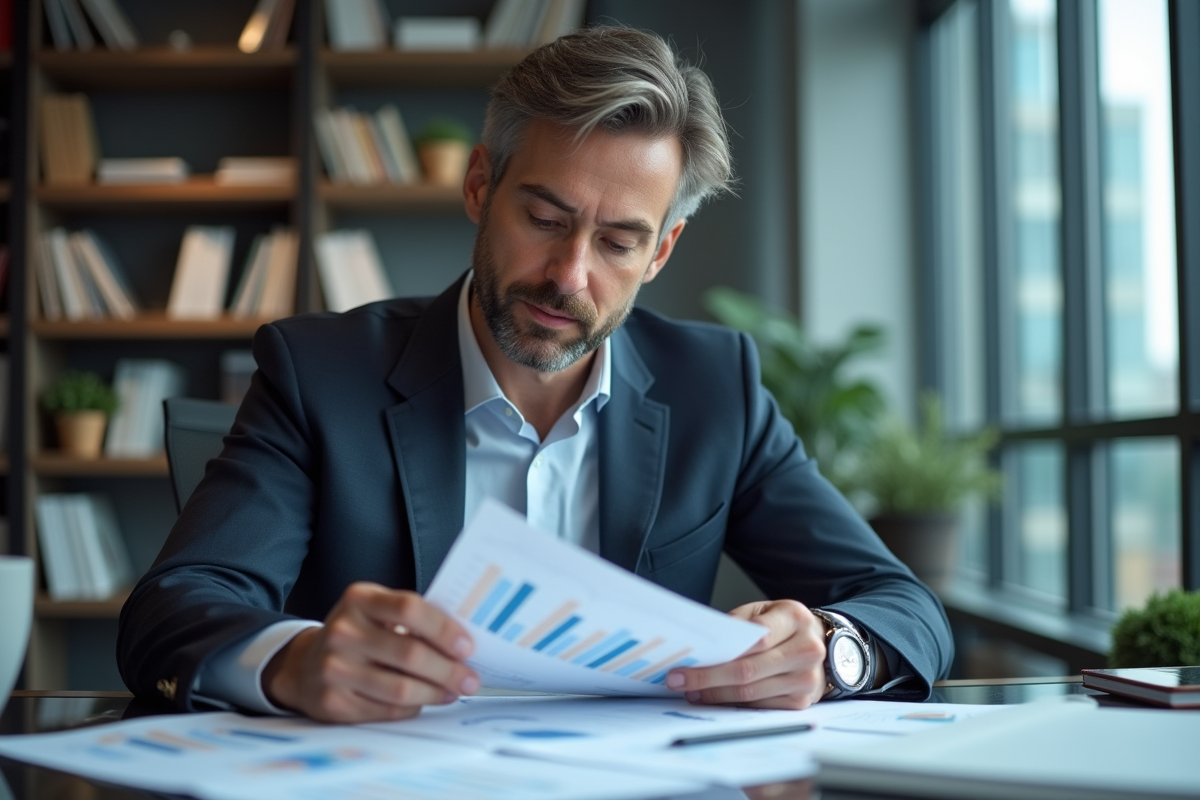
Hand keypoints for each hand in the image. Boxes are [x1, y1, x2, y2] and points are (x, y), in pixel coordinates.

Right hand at [262, 582, 478, 722]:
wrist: (304, 664)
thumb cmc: (357, 633)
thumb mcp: (376, 610)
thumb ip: (412, 618)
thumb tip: (462, 642)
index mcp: (359, 599)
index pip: (409, 608)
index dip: (444, 629)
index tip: (468, 646)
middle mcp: (343, 631)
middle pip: (410, 654)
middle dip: (449, 670)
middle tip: (470, 679)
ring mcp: (334, 668)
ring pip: (401, 688)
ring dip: (435, 693)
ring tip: (453, 692)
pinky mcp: (333, 702)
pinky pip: (387, 710)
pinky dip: (412, 707)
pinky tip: (424, 700)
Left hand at [665, 600, 825, 709]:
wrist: (821, 642)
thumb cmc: (784, 625)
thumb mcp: (765, 610)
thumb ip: (738, 623)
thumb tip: (703, 645)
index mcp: (795, 618)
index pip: (757, 638)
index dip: (720, 653)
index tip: (688, 660)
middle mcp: (806, 649)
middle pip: (749, 671)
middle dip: (708, 678)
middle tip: (679, 680)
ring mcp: (806, 679)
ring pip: (751, 693)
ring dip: (716, 694)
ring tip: (692, 691)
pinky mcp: (801, 702)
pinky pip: (759, 707)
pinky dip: (732, 704)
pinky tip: (714, 698)